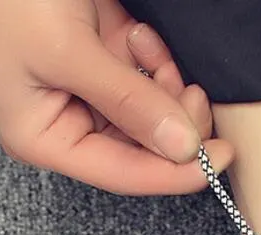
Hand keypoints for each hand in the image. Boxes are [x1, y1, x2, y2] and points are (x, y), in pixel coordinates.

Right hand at [0, 0, 232, 194]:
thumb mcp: (67, 52)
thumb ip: (126, 101)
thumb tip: (180, 146)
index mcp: (44, 138)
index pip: (121, 172)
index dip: (172, 173)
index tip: (216, 162)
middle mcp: (67, 122)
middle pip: (142, 145)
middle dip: (172, 121)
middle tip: (196, 97)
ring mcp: (89, 91)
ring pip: (151, 111)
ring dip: (165, 83)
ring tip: (149, 47)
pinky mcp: (105, 60)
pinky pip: (147, 75)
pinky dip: (155, 57)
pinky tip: (138, 34)